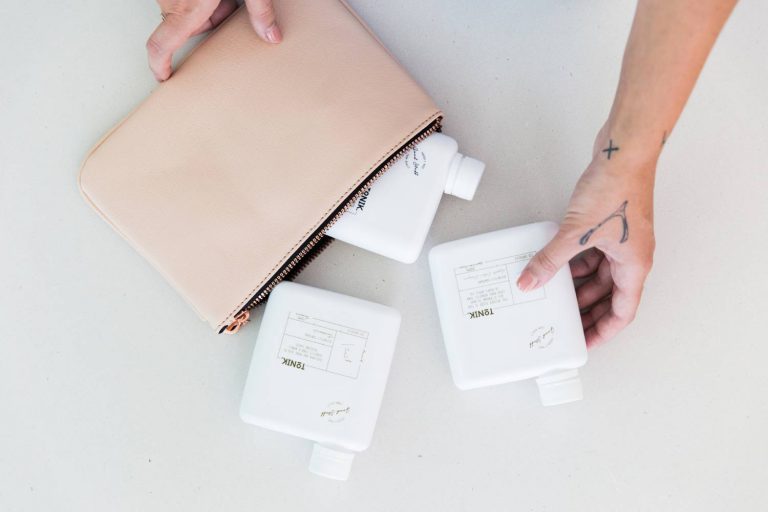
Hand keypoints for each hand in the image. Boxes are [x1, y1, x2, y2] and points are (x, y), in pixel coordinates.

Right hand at [147, 0, 281, 80]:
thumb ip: (260, 10)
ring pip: (182, 6)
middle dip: (206, 20)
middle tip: (228, 5)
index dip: (159, 65)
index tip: (163, 76)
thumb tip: (271, 36)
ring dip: (201, 4)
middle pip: (183, 24)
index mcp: (184, 8)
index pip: (159, 45)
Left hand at [517, 127, 656, 347]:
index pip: (622, 312)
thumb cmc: (617, 188)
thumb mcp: (577, 233)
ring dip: (579, 286)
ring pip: (599, 275)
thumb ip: (551, 260)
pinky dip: (575, 263)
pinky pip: (592, 254)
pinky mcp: (609, 225)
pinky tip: (557, 266)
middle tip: (566, 324)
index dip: (603, 331)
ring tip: (555, 297)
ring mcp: (621, 240)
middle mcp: (632, 257)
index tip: (586, 343)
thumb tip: (531, 280)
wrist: (623, 151)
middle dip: (588, 312)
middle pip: (610, 296)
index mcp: (634, 266)